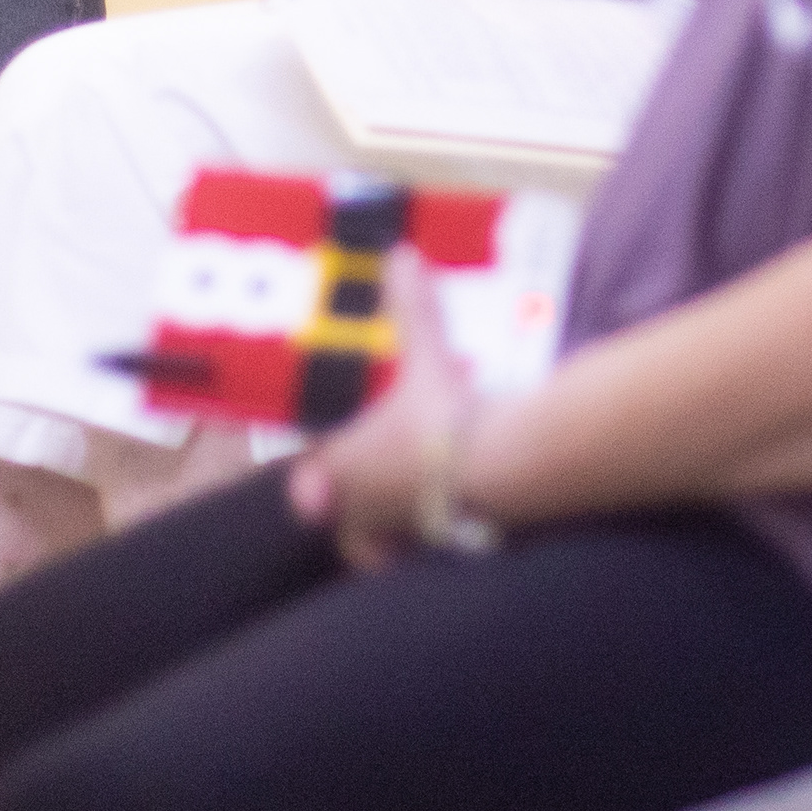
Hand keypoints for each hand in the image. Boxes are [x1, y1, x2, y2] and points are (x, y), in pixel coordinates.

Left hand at [288, 245, 480, 569]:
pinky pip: (415, 555)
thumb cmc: (444, 416)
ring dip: (381, 531)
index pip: (312, 478)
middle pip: (339, 518)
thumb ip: (412, 311)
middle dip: (347, 505)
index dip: (315, 474)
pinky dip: (422, 547)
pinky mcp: (436, 548)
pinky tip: (443, 530)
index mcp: (345, 466)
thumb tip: (402, 255)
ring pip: (372, 545)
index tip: (321, 467)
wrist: (498, 468)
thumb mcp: (426, 357)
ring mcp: (398, 533)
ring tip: (403, 511)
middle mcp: (362, 505)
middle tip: (370, 483)